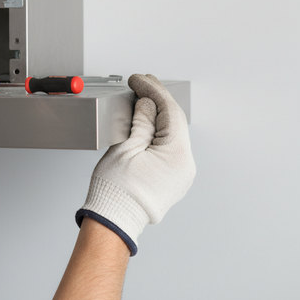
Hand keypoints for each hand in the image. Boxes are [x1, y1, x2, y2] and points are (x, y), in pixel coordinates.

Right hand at [76, 74, 195, 254]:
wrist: (113, 220)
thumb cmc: (116, 191)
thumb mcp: (125, 147)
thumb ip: (141, 122)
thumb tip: (147, 105)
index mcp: (178, 156)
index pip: (169, 112)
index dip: (153, 91)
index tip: (140, 79)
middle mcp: (185, 166)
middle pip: (174, 123)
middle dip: (157, 100)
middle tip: (142, 83)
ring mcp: (181, 175)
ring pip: (172, 135)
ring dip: (157, 116)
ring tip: (141, 100)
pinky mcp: (172, 180)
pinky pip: (169, 149)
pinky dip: (158, 133)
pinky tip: (146, 123)